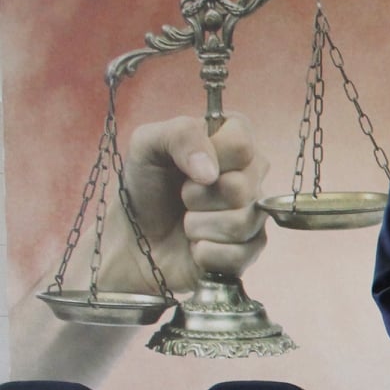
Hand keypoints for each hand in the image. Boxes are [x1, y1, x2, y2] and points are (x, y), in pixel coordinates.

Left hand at [98, 114, 270, 292]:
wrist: (135, 237)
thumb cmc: (145, 188)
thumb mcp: (147, 144)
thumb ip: (181, 135)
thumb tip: (210, 172)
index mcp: (233, 144)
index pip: (243, 142)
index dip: (212, 155)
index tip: (187, 165)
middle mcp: (251, 177)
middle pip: (242, 186)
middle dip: (198, 195)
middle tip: (182, 196)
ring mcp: (254, 214)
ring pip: (241, 222)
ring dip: (199, 225)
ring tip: (186, 222)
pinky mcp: (251, 249)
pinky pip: (239, 254)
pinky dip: (205, 251)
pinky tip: (195, 246)